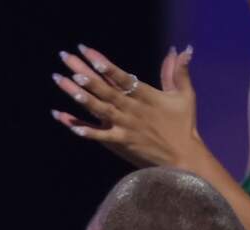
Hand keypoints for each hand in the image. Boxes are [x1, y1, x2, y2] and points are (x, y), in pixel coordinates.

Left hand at [51, 44, 211, 172]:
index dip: (104, 63)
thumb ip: (178, 72)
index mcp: (146, 96)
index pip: (121, 76)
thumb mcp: (185, 96)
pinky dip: (88, 131)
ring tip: (65, 83)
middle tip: (67, 60)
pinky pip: (102, 136)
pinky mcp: (124, 143)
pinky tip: (70, 125)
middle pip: (105, 89)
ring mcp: (127, 126)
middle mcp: (133, 109)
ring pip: (101, 109)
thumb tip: (182, 50)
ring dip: (82, 96)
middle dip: (85, 74)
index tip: (87, 51)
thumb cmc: (184, 126)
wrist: (185, 158)